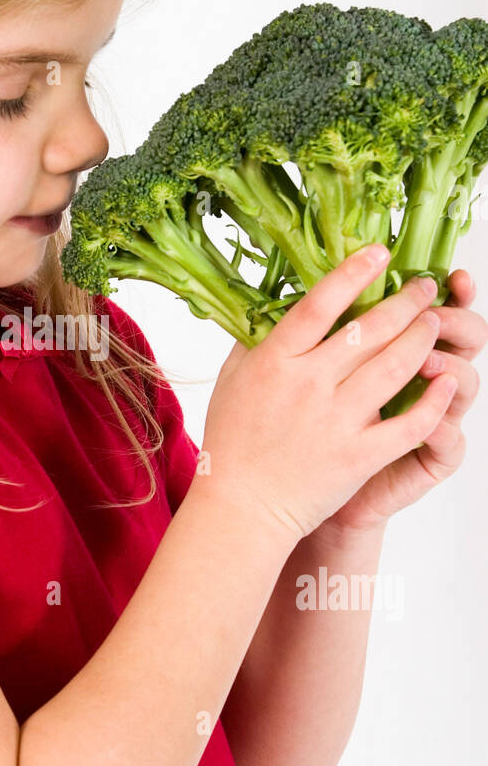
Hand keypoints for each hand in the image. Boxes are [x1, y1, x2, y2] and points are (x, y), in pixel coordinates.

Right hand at [201, 245, 463, 545]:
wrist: (241, 508)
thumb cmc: (232, 443)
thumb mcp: (232, 379)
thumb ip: (256, 339)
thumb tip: (280, 303)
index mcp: (274, 360)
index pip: (321, 303)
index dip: (355, 273)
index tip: (381, 253)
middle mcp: (309, 383)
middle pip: (369, 328)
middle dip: (406, 302)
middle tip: (424, 290)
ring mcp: (337, 419)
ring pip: (396, 366)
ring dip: (423, 339)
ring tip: (435, 324)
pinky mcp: (359, 455)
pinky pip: (410, 423)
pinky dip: (435, 400)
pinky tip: (448, 383)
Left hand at [318, 268, 486, 535]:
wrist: (301, 490)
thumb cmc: (304, 423)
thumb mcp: (310, 368)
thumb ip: (325, 329)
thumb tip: (319, 281)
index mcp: (400, 346)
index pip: (439, 308)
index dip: (452, 291)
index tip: (449, 275)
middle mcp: (427, 377)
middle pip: (465, 338)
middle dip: (451, 320)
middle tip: (433, 310)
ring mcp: (435, 416)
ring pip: (464, 382)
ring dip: (449, 367)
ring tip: (429, 360)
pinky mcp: (431, 457)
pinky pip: (449, 440)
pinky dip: (440, 423)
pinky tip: (432, 413)